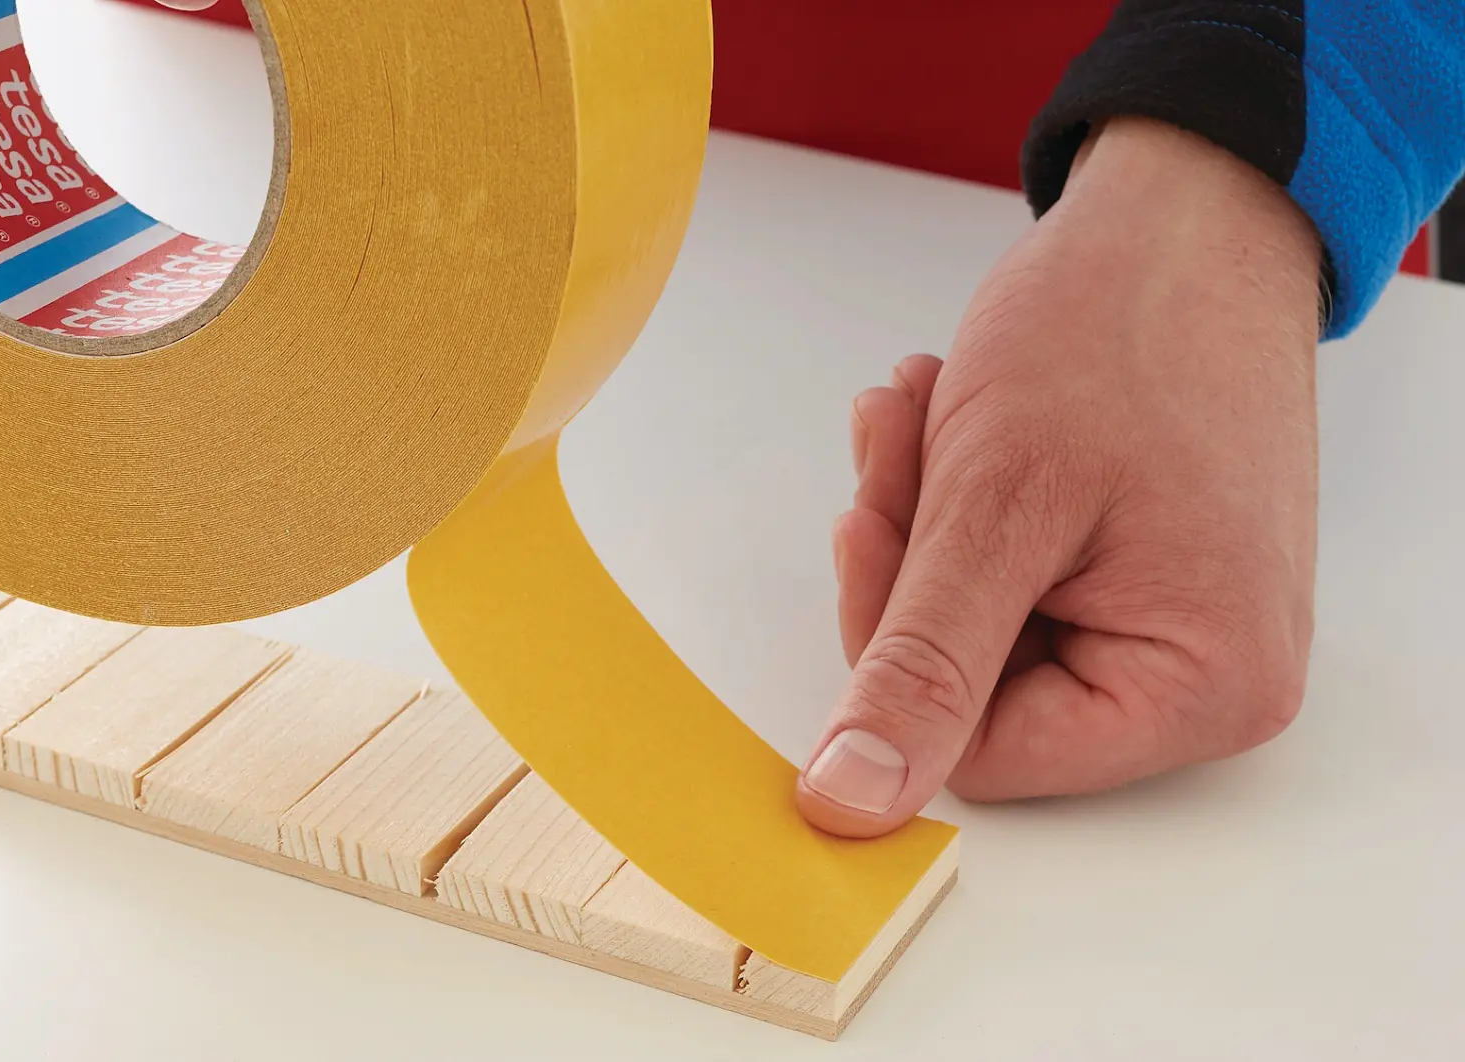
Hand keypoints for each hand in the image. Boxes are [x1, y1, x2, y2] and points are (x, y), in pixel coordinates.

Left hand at [798, 117, 1322, 836]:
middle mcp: (1207, 680)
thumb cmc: (1123, 331)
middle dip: (915, 558)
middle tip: (898, 441)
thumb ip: (922, 667)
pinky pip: (1010, 574)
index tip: (873, 523)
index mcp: (1201, 691)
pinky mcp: (1141, 570)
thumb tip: (851, 803)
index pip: (983, 753)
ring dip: (926, 513)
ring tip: (928, 405)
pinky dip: (960, 497)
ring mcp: (1177, 622)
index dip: (898, 647)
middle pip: (979, 689)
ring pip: (979, 623)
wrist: (1191, 213)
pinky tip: (951, 412)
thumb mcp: (996, 509)